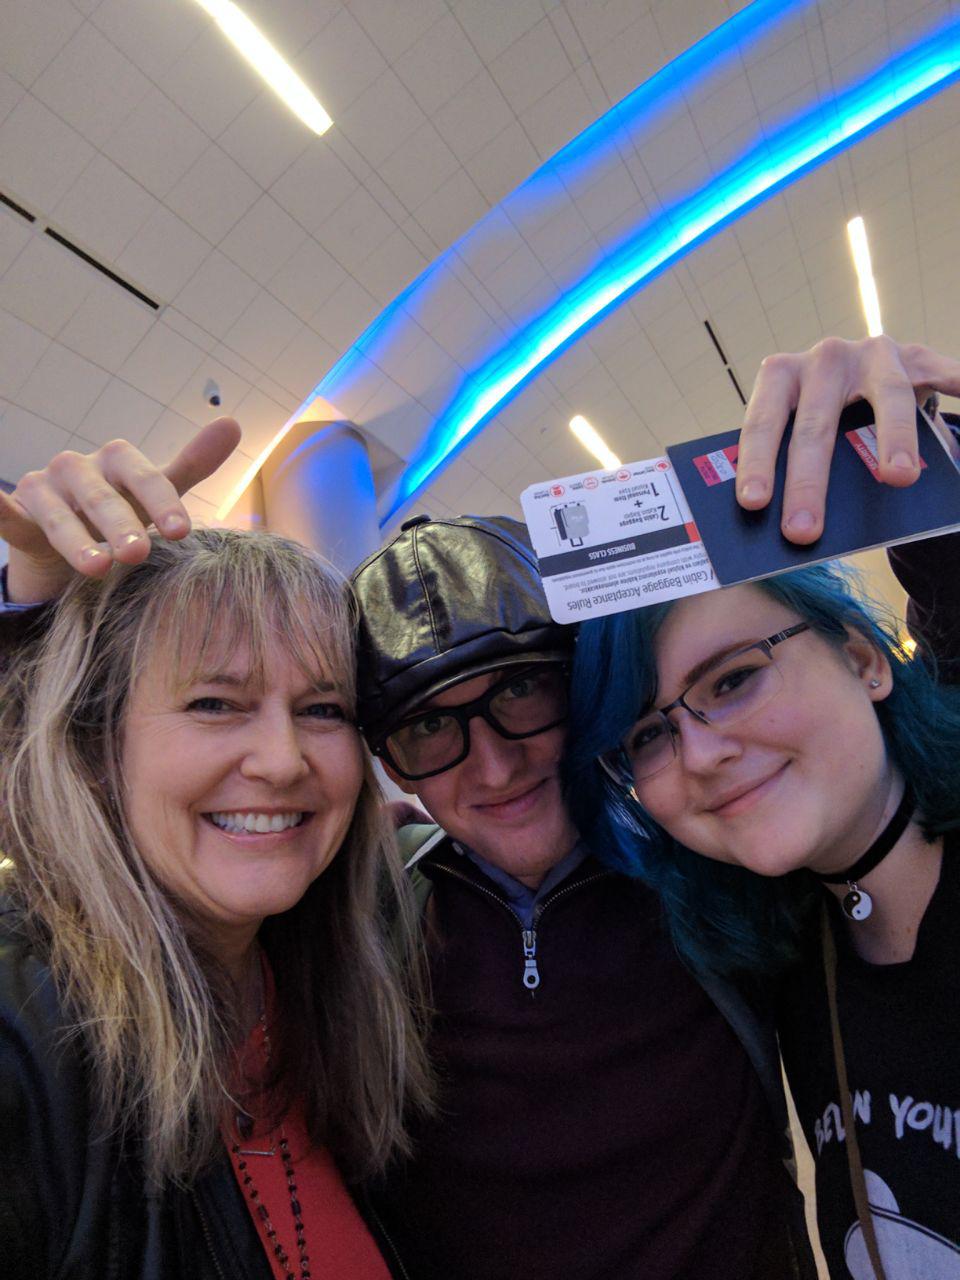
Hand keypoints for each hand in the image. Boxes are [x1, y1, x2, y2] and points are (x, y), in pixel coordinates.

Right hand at [0, 418, 240, 602]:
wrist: (71, 533)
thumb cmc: (120, 509)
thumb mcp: (155, 492)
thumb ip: (191, 464)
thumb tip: (231, 423)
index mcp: (116, 460)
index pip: (144, 478)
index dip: (162, 503)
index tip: (181, 532)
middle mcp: (78, 468)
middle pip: (102, 498)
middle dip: (121, 525)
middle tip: (140, 553)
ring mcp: (44, 490)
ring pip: (59, 515)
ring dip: (76, 540)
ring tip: (99, 568)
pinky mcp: (19, 514)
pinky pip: (7, 513)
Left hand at [735, 336, 959, 543]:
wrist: (861, 374)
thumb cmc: (820, 414)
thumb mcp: (796, 426)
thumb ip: (788, 459)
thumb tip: (777, 523)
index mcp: (781, 376)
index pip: (764, 421)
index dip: (758, 462)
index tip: (754, 503)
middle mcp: (825, 359)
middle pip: (818, 422)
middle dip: (809, 481)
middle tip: (804, 530)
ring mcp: (874, 355)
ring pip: (887, 394)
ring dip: (895, 438)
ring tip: (899, 478)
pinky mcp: (917, 357)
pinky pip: (945, 373)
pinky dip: (959, 385)